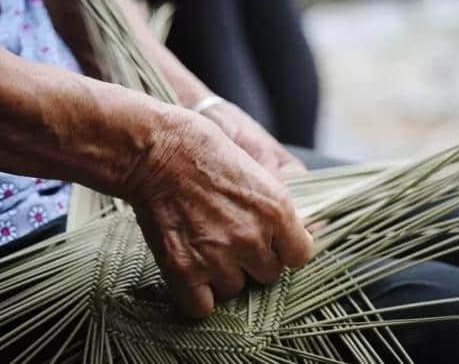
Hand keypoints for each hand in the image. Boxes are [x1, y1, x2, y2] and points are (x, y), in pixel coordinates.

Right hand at [120, 108, 312, 317]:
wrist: (159, 152)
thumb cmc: (205, 151)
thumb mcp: (257, 170)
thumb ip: (275, 209)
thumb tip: (288, 234)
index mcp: (277, 211)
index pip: (300, 256)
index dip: (283, 250)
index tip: (269, 243)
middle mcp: (253, 238)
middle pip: (268, 275)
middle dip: (253, 262)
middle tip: (230, 240)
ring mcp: (219, 257)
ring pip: (235, 290)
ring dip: (222, 275)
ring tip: (205, 248)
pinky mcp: (185, 270)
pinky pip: (201, 307)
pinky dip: (197, 296)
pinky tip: (191, 274)